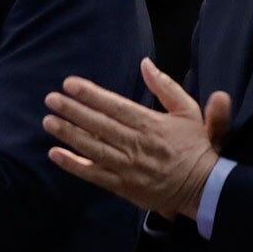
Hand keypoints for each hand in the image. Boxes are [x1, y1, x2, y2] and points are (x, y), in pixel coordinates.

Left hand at [42, 58, 231, 219]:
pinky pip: (93, 174)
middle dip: (72, 111)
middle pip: (99, 125)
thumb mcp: (188, 111)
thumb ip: (166, 87)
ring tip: (48, 121)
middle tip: (51, 99)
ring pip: (92, 148)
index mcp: (151, 124)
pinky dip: (73, 165)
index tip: (69, 84)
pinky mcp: (123, 185)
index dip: (90, 94)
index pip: (115, 106)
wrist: (204, 187)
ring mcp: (128, 167)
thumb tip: (145, 64)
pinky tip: (55, 154)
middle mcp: (136, 144)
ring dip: (68, 134)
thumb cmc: (194, 146)